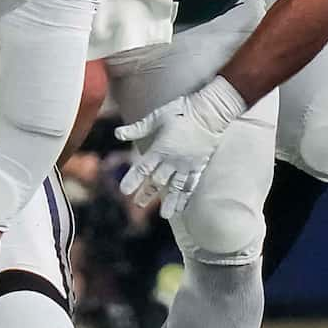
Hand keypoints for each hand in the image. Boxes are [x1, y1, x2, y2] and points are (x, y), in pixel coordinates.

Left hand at [117, 85, 240, 210]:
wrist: (210, 112)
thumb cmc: (183, 111)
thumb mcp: (158, 117)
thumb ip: (138, 128)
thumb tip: (118, 133)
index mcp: (160, 149)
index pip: (142, 168)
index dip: (133, 180)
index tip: (124, 191)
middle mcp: (172, 161)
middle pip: (157, 181)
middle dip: (147, 193)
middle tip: (138, 204)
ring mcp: (186, 165)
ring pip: (176, 187)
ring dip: (169, 201)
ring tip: (165, 216)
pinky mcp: (199, 165)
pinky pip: (192, 184)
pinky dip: (187, 196)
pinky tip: (184, 205)